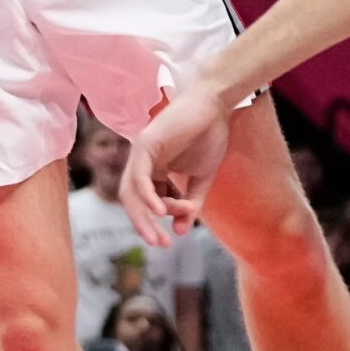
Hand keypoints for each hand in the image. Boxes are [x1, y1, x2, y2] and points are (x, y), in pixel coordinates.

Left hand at [120, 85, 234, 247]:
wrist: (217, 106)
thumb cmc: (210, 136)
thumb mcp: (202, 179)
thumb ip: (190, 205)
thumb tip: (179, 232)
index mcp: (154, 170)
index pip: (145, 203)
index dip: (154, 223)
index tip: (173, 237)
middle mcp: (143, 162)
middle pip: (132, 201)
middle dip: (143, 225)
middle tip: (160, 244)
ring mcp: (141, 152)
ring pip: (131, 191)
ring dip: (145, 216)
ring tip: (162, 232)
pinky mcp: (145, 143)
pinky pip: (138, 176)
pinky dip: (146, 195)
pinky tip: (159, 210)